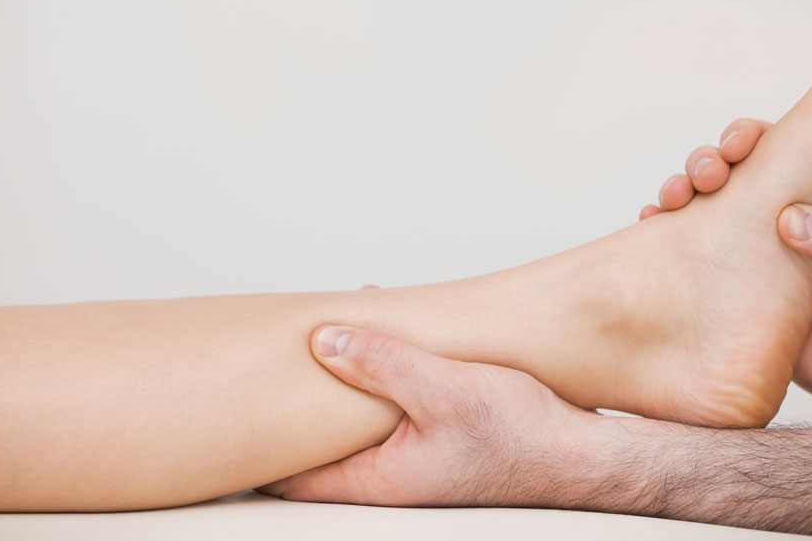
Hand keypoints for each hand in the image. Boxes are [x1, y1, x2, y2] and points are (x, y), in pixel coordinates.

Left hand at [256, 325, 592, 504]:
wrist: (581, 452)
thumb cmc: (521, 434)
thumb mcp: (441, 389)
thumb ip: (379, 362)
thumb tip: (322, 339)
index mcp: (377, 478)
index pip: (290, 476)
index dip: (255, 447)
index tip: (230, 412)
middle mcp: (388, 474)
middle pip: (317, 443)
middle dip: (293, 406)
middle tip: (264, 367)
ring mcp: (410, 456)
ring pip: (353, 420)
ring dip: (338, 381)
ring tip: (317, 340)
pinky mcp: (433, 435)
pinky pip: (387, 404)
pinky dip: (375, 372)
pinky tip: (380, 333)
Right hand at [642, 118, 811, 424]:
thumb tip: (790, 220)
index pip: (778, 158)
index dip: (751, 141)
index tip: (737, 145)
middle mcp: (780, 229)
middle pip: (730, 181)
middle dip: (705, 166)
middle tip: (702, 177)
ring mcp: (754, 266)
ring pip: (704, 220)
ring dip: (678, 202)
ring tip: (664, 206)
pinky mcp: (736, 304)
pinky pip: (694, 274)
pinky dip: (665, 252)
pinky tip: (648, 242)